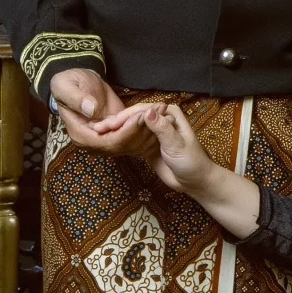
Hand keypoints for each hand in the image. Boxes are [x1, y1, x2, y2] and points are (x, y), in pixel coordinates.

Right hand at [50, 71, 155, 157]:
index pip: (106, 142)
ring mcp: (107, 137)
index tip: (139, 119)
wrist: (74, 80)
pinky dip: (148, 127)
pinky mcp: (117, 129)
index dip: (124, 133)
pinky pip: (133, 134)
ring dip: (148, 130)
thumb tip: (91, 110)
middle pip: (122, 145)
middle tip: (158, 116)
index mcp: (81, 135)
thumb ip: (77, 99)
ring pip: (131, 142)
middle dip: (141, 131)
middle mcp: (95, 141)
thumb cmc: (66, 83)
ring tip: (164, 114)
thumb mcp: (66, 87)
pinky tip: (162, 116)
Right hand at [110, 100, 262, 237]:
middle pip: (134, 118)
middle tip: (97, 130)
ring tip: (98, 135)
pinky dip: (121, 140)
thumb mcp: (176, 145)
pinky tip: (107, 142)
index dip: (125, 117)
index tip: (109, 124)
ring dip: (116, 131)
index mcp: (169, 113)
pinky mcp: (147, 145)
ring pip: (131, 128)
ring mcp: (153, 132)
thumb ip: (162, 129)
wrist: (194, 182)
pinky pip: (132, 139)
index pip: (143, 110)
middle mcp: (160, 119)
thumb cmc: (191, 161)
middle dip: (116, 123)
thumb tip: (147, 112)